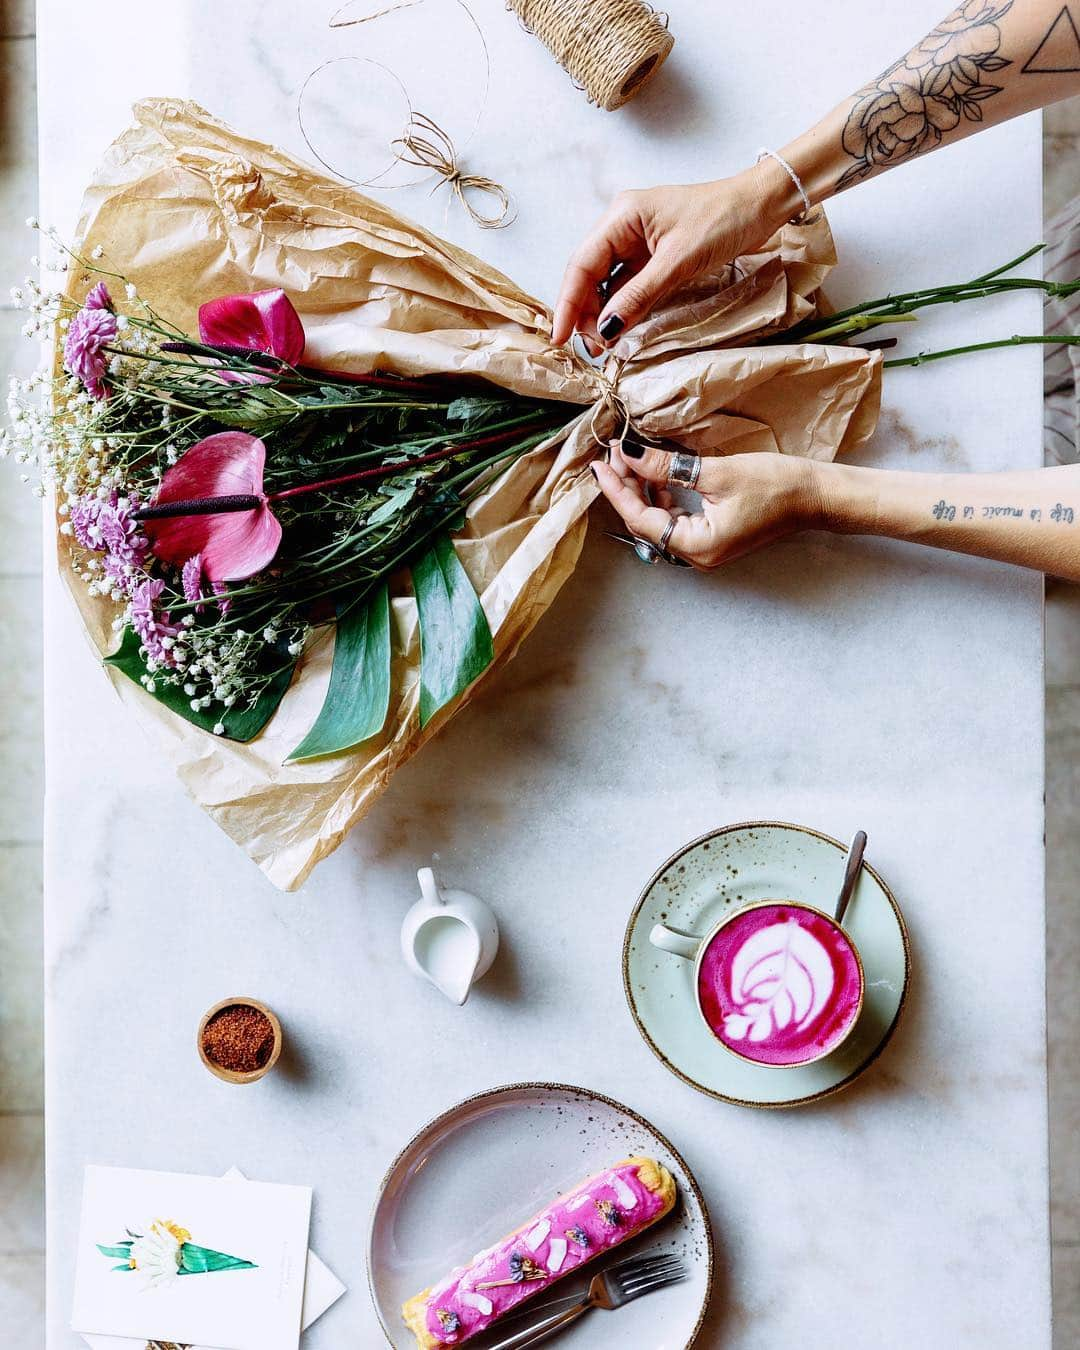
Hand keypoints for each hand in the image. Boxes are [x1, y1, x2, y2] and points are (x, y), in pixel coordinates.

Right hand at [551, 162, 799, 349]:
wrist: (761, 205)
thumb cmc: (724, 219)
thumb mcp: (679, 261)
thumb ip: (639, 296)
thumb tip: (606, 329)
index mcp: (621, 216)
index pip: (582, 263)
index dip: (568, 303)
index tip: (560, 337)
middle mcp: (622, 226)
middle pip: (589, 274)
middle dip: (586, 312)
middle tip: (592, 348)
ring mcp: (636, 241)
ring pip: (607, 282)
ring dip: (603, 313)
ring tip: (605, 345)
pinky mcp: (652, 255)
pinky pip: (627, 284)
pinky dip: (622, 307)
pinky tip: (621, 327)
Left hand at [592, 440, 822, 569]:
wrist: (815, 497)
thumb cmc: (775, 486)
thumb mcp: (716, 473)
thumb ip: (667, 467)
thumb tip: (630, 454)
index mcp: (697, 546)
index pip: (641, 519)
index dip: (618, 490)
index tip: (601, 464)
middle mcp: (697, 556)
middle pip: (645, 523)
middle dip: (627, 489)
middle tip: (614, 455)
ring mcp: (704, 549)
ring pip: (658, 521)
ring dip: (643, 492)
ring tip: (631, 460)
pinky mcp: (711, 538)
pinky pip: (674, 521)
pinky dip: (662, 498)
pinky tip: (656, 477)